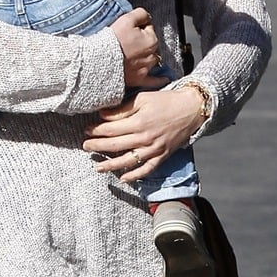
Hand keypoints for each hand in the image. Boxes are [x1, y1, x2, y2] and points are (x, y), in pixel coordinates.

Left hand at [83, 84, 202, 181]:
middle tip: (85, 146)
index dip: (97, 130)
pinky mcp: (162, 156)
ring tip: (97, 167)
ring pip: (128, 161)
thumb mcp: (142, 98)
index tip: (86, 130)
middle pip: (116, 145)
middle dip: (98, 146)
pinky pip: (147, 169)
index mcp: (139, 122)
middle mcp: (145, 138)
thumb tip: (102, 114)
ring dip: (111, 165)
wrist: (191, 109)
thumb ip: (123, 109)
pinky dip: (135, 175)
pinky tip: (123, 178)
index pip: (111, 129)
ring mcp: (154, 149)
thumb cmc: (165, 100)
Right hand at [109, 8, 166, 87]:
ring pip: (151, 61)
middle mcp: (153, 55)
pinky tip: (164, 78)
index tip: (129, 30)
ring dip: (147, 58)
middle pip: (150, 45)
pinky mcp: (139, 79)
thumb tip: (147, 17)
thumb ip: (141, 14)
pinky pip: (154, 81)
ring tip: (134, 56)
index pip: (149, 29)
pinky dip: (159, 80)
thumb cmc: (113, 39)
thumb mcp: (126, 19)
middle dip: (143, 43)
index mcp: (152, 40)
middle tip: (128, 42)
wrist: (100, 60)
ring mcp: (146, 68)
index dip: (139, 28)